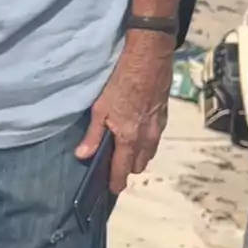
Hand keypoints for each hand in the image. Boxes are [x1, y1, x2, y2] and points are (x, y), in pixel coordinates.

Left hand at [75, 33, 173, 192]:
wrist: (150, 58)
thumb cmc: (121, 81)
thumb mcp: (100, 108)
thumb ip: (93, 134)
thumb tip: (83, 155)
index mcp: (130, 138)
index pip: (123, 168)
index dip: (117, 181)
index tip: (113, 190)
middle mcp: (147, 137)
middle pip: (139, 164)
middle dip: (128, 168)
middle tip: (115, 166)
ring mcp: (158, 127)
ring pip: (149, 151)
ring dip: (139, 156)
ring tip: (125, 152)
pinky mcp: (164, 115)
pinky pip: (155, 138)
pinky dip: (146, 142)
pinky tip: (138, 134)